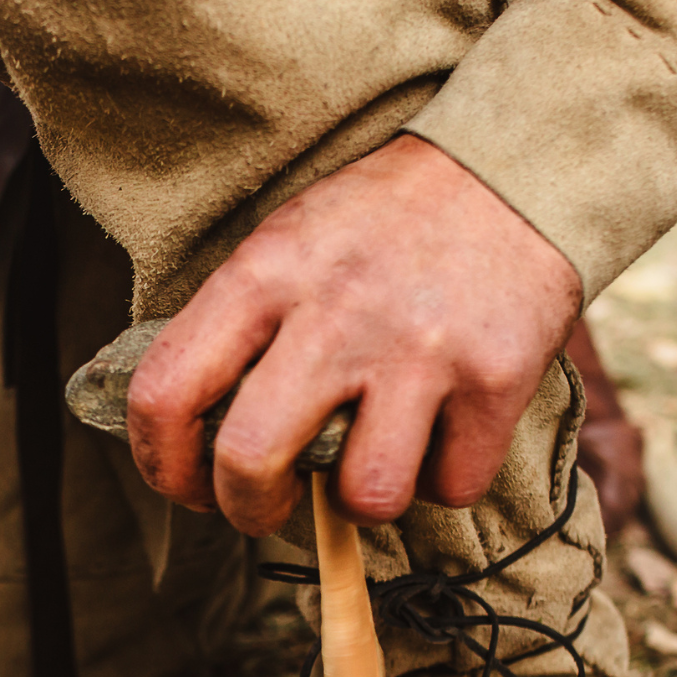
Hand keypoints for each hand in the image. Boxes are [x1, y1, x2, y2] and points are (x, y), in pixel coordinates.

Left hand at [127, 134, 582, 535]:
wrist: (514, 167)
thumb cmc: (384, 223)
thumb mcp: (290, 243)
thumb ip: (241, 327)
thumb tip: (194, 437)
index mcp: (265, 272)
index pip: (165, 391)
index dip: (161, 463)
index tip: (186, 485)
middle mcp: (335, 311)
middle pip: (249, 460)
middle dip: (247, 509)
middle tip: (267, 506)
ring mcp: (419, 347)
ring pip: (364, 496)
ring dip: (361, 501)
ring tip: (370, 460)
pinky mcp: (496, 376)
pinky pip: (451, 486)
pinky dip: (443, 479)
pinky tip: (440, 435)